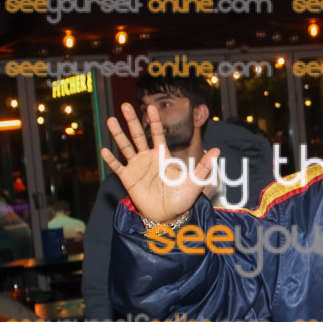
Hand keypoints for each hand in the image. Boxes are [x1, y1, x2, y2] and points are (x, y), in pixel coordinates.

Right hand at [100, 103, 219, 222]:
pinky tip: (104, 150)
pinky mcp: (128, 179)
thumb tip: (218, 149)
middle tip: (124, 105)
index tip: (151, 107)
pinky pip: (118, 167)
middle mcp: (148, 158)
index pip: (157, 135)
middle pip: (138, 136)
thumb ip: (204, 166)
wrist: (168, 216)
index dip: (154, 122)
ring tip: (111, 121)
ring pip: (126, 147)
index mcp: (163, 156)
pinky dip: (111, 159)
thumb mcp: (195, 182)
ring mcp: (137, 167)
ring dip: (118, 134)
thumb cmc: (182, 198)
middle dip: (132, 121)